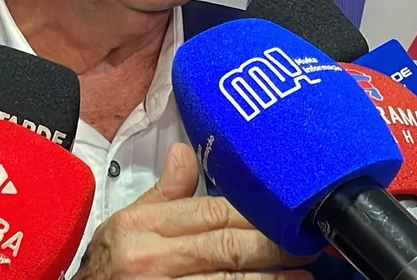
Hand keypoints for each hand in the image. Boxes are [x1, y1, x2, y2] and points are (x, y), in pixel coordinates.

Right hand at [73, 143, 312, 278]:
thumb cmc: (108, 263)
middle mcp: (153, 258)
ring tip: (305, 272)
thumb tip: (185, 150)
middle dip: (271, 243)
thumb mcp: (127, 221)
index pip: (209, 212)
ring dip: (272, 278)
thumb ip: (164, 192)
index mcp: (142, 226)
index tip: (283, 209)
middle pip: (226, 247)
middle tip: (308, 239)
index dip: (252, 212)